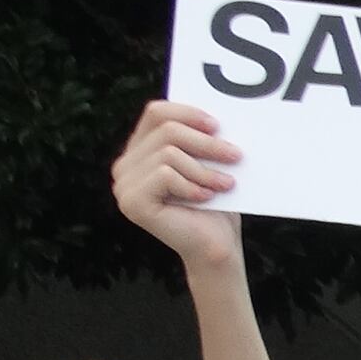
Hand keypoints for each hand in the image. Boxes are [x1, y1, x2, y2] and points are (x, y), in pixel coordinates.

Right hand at [113, 101, 242, 273]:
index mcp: (140, 151)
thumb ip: (200, 139)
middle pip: (166, 131)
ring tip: (225, 184)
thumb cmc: (216, 205)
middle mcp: (125, 166)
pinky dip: (192, 185)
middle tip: (236, 155)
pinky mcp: (132, 202)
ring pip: (168, 153)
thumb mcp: (208, 164)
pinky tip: (205, 198)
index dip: (187, 112)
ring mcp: (124, 185)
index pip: (156, 113)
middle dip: (206, 142)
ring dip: (204, 169)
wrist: (216, 247)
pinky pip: (165, 175)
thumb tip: (215, 113)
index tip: (217, 125)